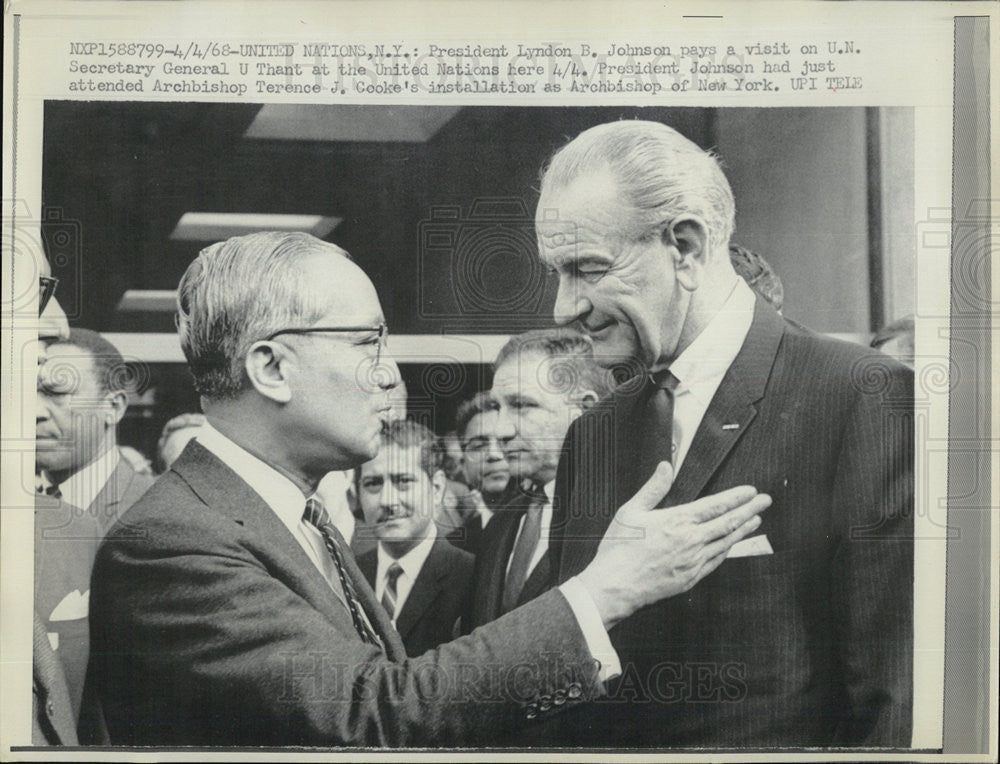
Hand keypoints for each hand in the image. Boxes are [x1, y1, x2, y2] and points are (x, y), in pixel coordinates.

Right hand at [578, 462, 769, 628]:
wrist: (615, 586)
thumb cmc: (619, 549)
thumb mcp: (631, 511)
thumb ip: (653, 488)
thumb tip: (665, 467)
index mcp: (677, 521)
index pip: (715, 505)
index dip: (736, 497)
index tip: (751, 491)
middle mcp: (690, 541)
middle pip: (728, 522)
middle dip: (749, 510)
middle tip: (765, 501)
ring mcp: (693, 561)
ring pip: (726, 542)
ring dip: (744, 530)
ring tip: (756, 520)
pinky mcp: (690, 578)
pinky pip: (716, 561)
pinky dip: (728, 550)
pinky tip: (733, 545)